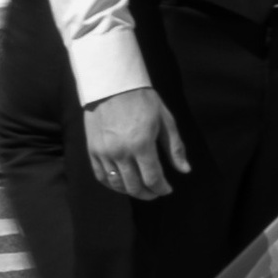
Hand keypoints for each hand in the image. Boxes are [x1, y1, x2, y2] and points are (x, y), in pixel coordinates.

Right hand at [85, 83, 188, 200]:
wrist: (112, 84)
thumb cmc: (143, 100)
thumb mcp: (165, 120)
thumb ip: (175, 147)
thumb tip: (185, 170)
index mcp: (141, 144)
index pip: (152, 178)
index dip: (162, 188)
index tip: (167, 189)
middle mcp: (121, 152)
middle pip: (134, 186)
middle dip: (148, 193)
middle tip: (155, 192)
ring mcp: (104, 153)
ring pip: (117, 184)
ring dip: (131, 191)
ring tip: (140, 189)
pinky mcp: (92, 150)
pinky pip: (101, 177)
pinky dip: (112, 185)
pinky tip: (121, 184)